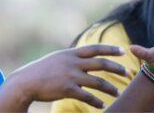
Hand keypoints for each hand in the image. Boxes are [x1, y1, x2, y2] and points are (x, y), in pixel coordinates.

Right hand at [7, 44, 127, 108]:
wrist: (26, 81)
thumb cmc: (40, 70)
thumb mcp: (56, 59)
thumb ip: (70, 58)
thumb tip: (82, 57)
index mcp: (70, 54)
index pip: (94, 48)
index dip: (109, 49)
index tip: (122, 50)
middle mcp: (72, 63)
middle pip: (100, 63)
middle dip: (116, 67)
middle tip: (127, 72)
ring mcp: (70, 76)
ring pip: (97, 82)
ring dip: (110, 88)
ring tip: (118, 93)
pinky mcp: (67, 89)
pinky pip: (87, 96)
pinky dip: (96, 101)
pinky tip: (101, 105)